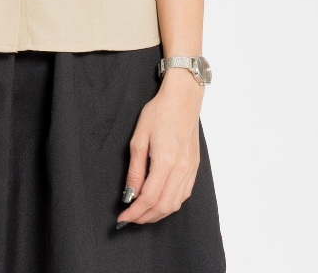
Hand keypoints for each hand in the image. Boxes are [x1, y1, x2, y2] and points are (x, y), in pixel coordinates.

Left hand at [115, 72, 204, 225]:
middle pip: (164, 206)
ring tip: (142, 213)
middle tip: (130, 218)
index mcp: (166, 161)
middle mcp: (181, 169)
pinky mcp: (194, 168)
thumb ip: (135, 170)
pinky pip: (184, 195)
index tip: (122, 218)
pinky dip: (170, 204)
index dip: (135, 212)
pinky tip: (159, 202)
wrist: (182, 99)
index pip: (149, 198)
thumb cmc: (158, 113)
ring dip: (158, 214)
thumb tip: (130, 193)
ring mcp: (191, 170)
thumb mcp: (139, 138)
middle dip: (145, 217)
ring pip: (175, 204)